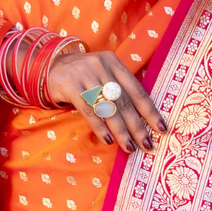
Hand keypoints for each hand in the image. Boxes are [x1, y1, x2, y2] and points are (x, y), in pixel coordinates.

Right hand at [46, 46, 166, 153]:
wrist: (49, 67)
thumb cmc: (82, 77)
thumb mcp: (103, 74)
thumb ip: (119, 89)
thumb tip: (143, 118)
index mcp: (114, 63)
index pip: (137, 90)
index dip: (150, 111)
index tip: (162, 128)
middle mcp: (102, 66)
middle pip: (124, 101)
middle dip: (137, 126)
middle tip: (147, 145)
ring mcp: (85, 74)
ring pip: (108, 107)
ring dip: (120, 131)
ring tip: (130, 147)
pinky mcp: (70, 85)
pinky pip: (89, 110)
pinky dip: (99, 127)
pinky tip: (108, 140)